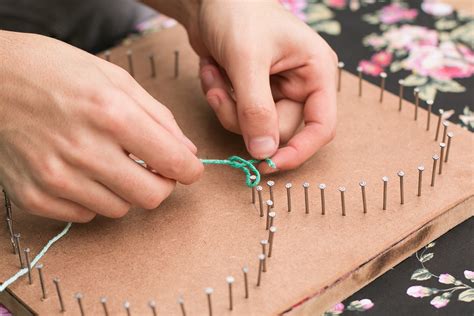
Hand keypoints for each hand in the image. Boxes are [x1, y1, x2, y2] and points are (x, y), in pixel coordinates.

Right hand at [0, 31, 202, 221]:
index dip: (190, 170)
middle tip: (152, 167)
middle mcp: (84, 150)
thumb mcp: (115, 79)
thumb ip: (159, 118)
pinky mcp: (34, 196)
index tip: (189, 170)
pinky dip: (92, 197)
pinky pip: (85, 215)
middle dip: (161, 183)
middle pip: (151, 196)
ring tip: (108, 162)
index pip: (173, 163)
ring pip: (120, 209)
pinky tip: (81, 171)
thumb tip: (187, 153)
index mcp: (111, 114)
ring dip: (124, 190)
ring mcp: (56, 178)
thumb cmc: (56, 72)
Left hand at [189, 0, 337, 171]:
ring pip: (254, 128)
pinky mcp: (253, 93)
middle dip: (243, 117)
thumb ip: (256, 109)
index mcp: (316, 72)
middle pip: (279, 131)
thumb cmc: (238, 12)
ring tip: (214, 73)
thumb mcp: (247, 60)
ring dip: (226, 107)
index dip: (299, 150)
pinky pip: (237, 116)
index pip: (321, 126)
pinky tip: (213, 70)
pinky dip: (219, 98)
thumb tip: (264, 152)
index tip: (270, 164)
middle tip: (220, 93)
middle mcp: (301, 85)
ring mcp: (276, 91)